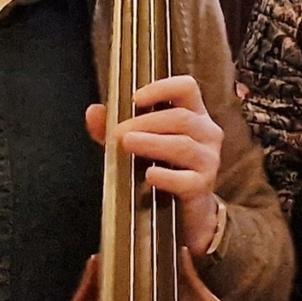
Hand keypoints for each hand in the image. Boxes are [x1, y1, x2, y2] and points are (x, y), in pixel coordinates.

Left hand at [85, 76, 224, 256]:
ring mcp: (208, 159)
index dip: (163, 88)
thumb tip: (93, 112)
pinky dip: (166, 176)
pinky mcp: (202, 186)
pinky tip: (149, 176)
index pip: (186, 88)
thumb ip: (116, 129)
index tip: (136, 99)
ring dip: (153, 143)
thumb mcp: (141, 145)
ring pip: (183, 145)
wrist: (188, 212)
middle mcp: (206, 132)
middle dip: (146, 122)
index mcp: (194, 115)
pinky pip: (185, 179)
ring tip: (128, 145)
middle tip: (118, 133)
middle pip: (181, 117)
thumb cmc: (165, 169)